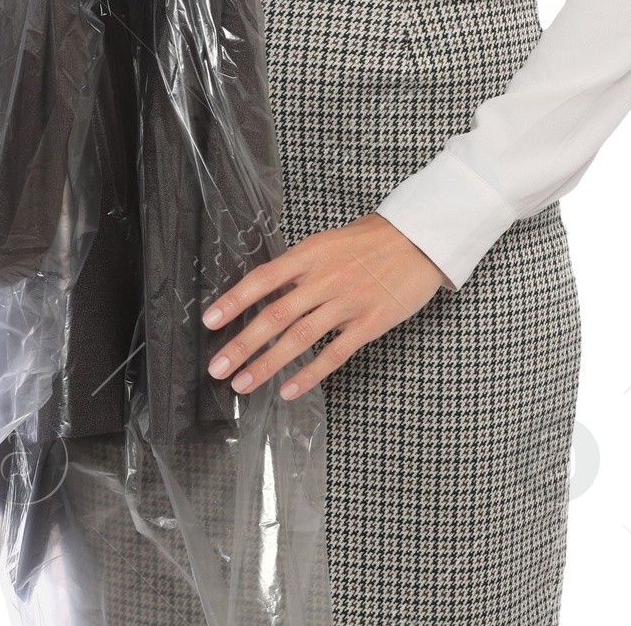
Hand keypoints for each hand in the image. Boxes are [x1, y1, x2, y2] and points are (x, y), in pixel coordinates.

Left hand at [200, 213, 450, 399]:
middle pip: (276, 315)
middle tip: (217, 367)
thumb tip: (267, 289)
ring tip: (243, 384)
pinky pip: (335, 354)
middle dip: (243, 344)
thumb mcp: (329, 242)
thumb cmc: (372, 239)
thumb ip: (301, 267)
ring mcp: (348, 303)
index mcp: (311, 254)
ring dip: (268, 364)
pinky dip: (310, 375)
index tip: (210, 321)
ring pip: (300, 339)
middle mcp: (325, 279)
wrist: (420, 239)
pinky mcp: (370, 323)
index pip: (264, 278)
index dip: (235, 301)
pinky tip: (289, 390)